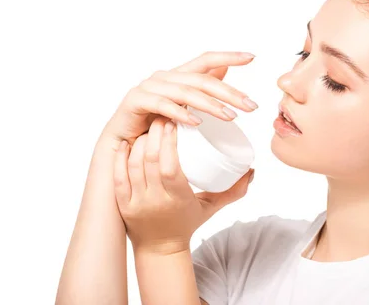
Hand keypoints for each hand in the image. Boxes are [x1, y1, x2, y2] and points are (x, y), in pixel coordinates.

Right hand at [101, 51, 257, 147]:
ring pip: (185, 92)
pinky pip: (161, 106)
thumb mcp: (181, 107)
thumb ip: (200, 89)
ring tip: (231, 117)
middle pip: (202, 79)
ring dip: (210, 104)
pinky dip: (180, 113)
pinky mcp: (135, 101)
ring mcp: (148, 87)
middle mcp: (164, 77)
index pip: (206, 60)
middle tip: (251, 106)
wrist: (121, 144)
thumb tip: (224, 72)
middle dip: (229, 92)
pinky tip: (196, 123)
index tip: (252, 58)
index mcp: (178, 76)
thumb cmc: (153, 125)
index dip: (228, 56)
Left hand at [113, 116, 254, 254]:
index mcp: (178, 200)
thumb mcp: (212, 207)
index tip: (174, 123)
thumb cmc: (187, 223)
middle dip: (154, 134)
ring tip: (147, 127)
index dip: (169, 142)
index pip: (170, 168)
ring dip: (139, 143)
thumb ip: (234, 190)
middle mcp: (155, 202)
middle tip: (162, 118)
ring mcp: (136, 203)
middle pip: (150, 162)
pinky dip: (120, 158)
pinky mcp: (122, 204)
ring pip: (133, 166)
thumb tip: (252, 169)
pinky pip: (117, 177)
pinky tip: (126, 143)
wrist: (160, 250)